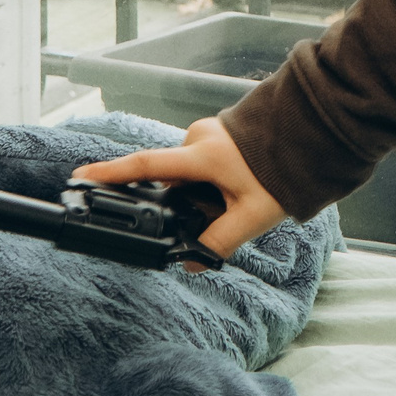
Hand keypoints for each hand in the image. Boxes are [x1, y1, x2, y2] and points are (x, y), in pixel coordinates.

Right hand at [73, 116, 286, 259]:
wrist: (314, 132)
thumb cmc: (285, 169)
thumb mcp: (253, 216)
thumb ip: (219, 241)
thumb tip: (190, 262)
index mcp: (201, 155)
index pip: (145, 166)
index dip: (110, 174)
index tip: (81, 177)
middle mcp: (198, 138)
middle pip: (172, 179)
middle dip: (185, 202)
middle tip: (218, 212)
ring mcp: (208, 133)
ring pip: (190, 174)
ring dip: (204, 193)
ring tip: (240, 199)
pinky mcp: (219, 134)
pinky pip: (203, 164)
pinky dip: (211, 182)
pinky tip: (239, 190)